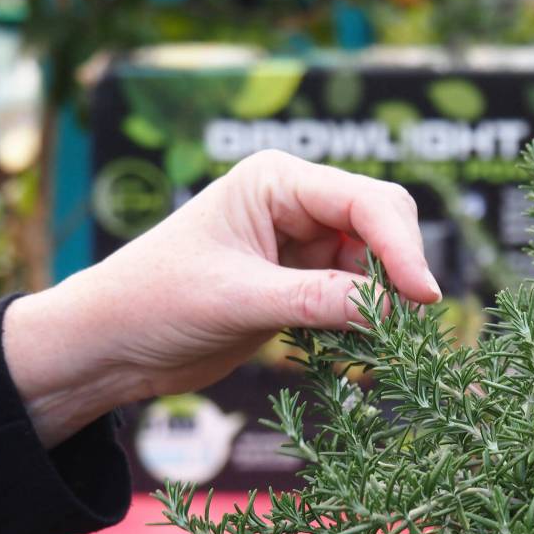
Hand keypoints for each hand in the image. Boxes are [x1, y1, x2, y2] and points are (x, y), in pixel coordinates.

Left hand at [3, 151, 441, 446]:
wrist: (110, 346)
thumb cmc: (154, 303)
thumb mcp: (238, 300)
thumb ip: (318, 301)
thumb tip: (397, 311)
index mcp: (277, 182)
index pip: (365, 202)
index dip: (401, 247)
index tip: (423, 298)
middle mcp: (297, 205)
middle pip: (381, 227)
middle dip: (399, 273)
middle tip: (408, 328)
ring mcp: (301, 246)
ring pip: (373, 267)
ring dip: (384, 305)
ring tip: (387, 347)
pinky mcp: (301, 285)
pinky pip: (354, 298)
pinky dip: (365, 323)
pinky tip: (362, 351)